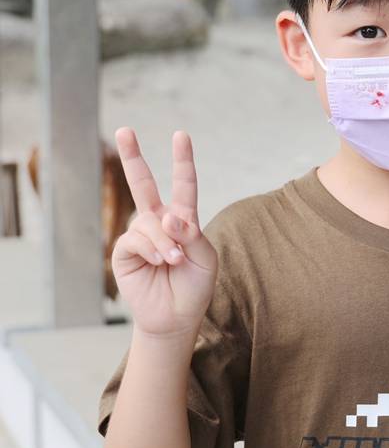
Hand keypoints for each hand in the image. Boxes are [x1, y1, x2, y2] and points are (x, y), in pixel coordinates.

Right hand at [111, 127, 217, 338]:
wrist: (176, 317)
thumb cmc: (194, 286)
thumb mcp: (205, 258)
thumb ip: (192, 234)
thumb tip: (168, 216)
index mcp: (183, 219)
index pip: (183, 184)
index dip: (182, 160)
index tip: (180, 135)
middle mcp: (158, 222)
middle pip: (143, 184)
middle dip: (132, 157)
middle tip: (124, 130)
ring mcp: (140, 235)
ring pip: (148, 222)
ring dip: (165, 242)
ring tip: (174, 261)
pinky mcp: (125, 252)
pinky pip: (136, 239)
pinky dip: (152, 249)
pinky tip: (161, 262)